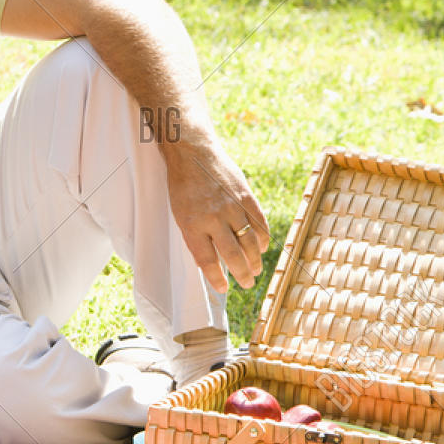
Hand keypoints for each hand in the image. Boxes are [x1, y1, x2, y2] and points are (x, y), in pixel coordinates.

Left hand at [162, 138, 269, 293]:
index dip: (216, 278)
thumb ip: (196, 236)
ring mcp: (232, 207)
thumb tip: (211, 262)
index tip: (223, 288)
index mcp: (192, 225)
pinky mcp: (246, 196)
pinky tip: (263, 248)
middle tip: (247, 284)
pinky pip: (259, 223)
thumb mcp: (180, 214)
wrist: (193, 154)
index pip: (207, 260)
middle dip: (242, 274)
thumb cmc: (182, 187)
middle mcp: (213, 218)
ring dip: (255, 260)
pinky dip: (263, 238)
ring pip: (250, 242)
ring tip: (255, 271)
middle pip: (233, 255)